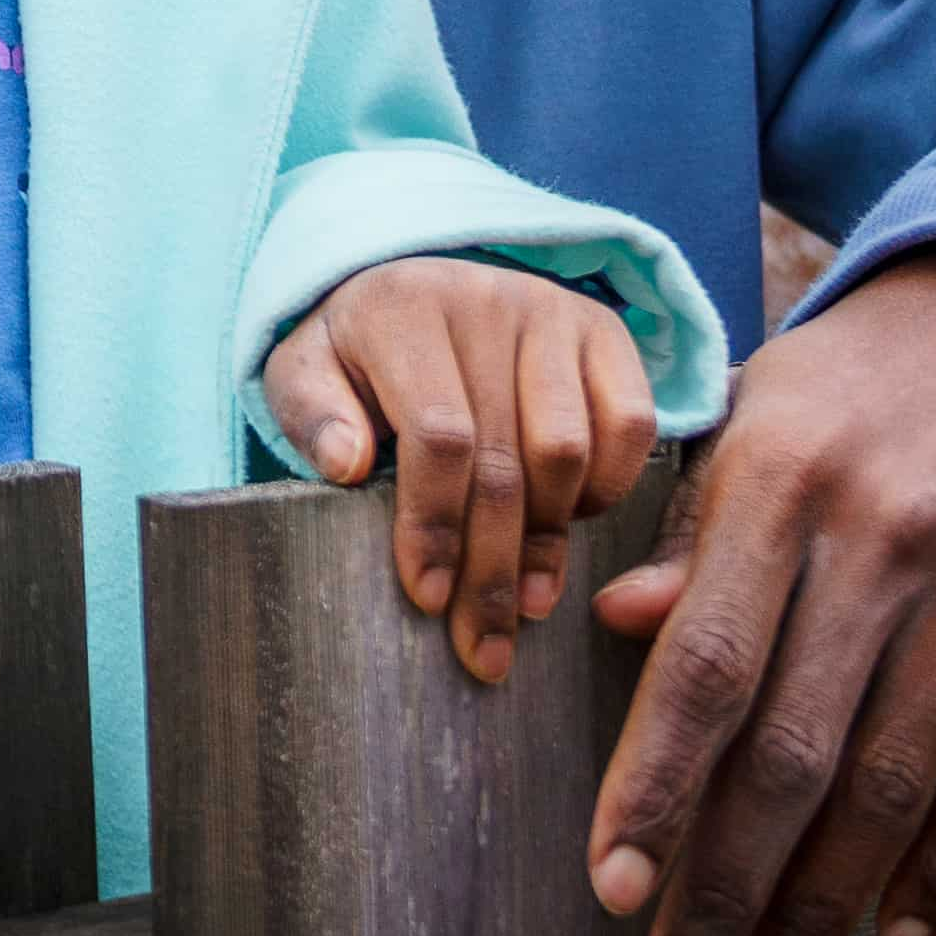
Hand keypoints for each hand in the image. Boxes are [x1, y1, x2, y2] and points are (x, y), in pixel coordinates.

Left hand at [259, 256, 659, 685]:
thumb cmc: (353, 354)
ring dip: (548, 541)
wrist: (412, 287)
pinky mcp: (603, 330)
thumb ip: (313, 415)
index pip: (437, 434)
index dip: (436, 524)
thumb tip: (346, 466)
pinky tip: (569, 523)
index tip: (428, 597)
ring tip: (525, 603)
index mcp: (402, 308)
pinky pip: (632, 424)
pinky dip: (607, 488)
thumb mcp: (303, 373)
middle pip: (506, 459)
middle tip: (484, 648)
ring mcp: (552, 311)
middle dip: (492, 567)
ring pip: (569, 450)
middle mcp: (486, 300)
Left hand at [586, 241, 935, 935]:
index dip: (654, 788)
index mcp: (785, 480)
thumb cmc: (858, 385)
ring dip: (827, 904)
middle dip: (728, 882)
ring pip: (895, 786)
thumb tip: (614, 629)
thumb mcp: (753, 420)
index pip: (705, 667)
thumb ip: (690, 536)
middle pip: (795, 751)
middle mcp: (888, 536)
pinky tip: (893, 932)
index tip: (612, 888)